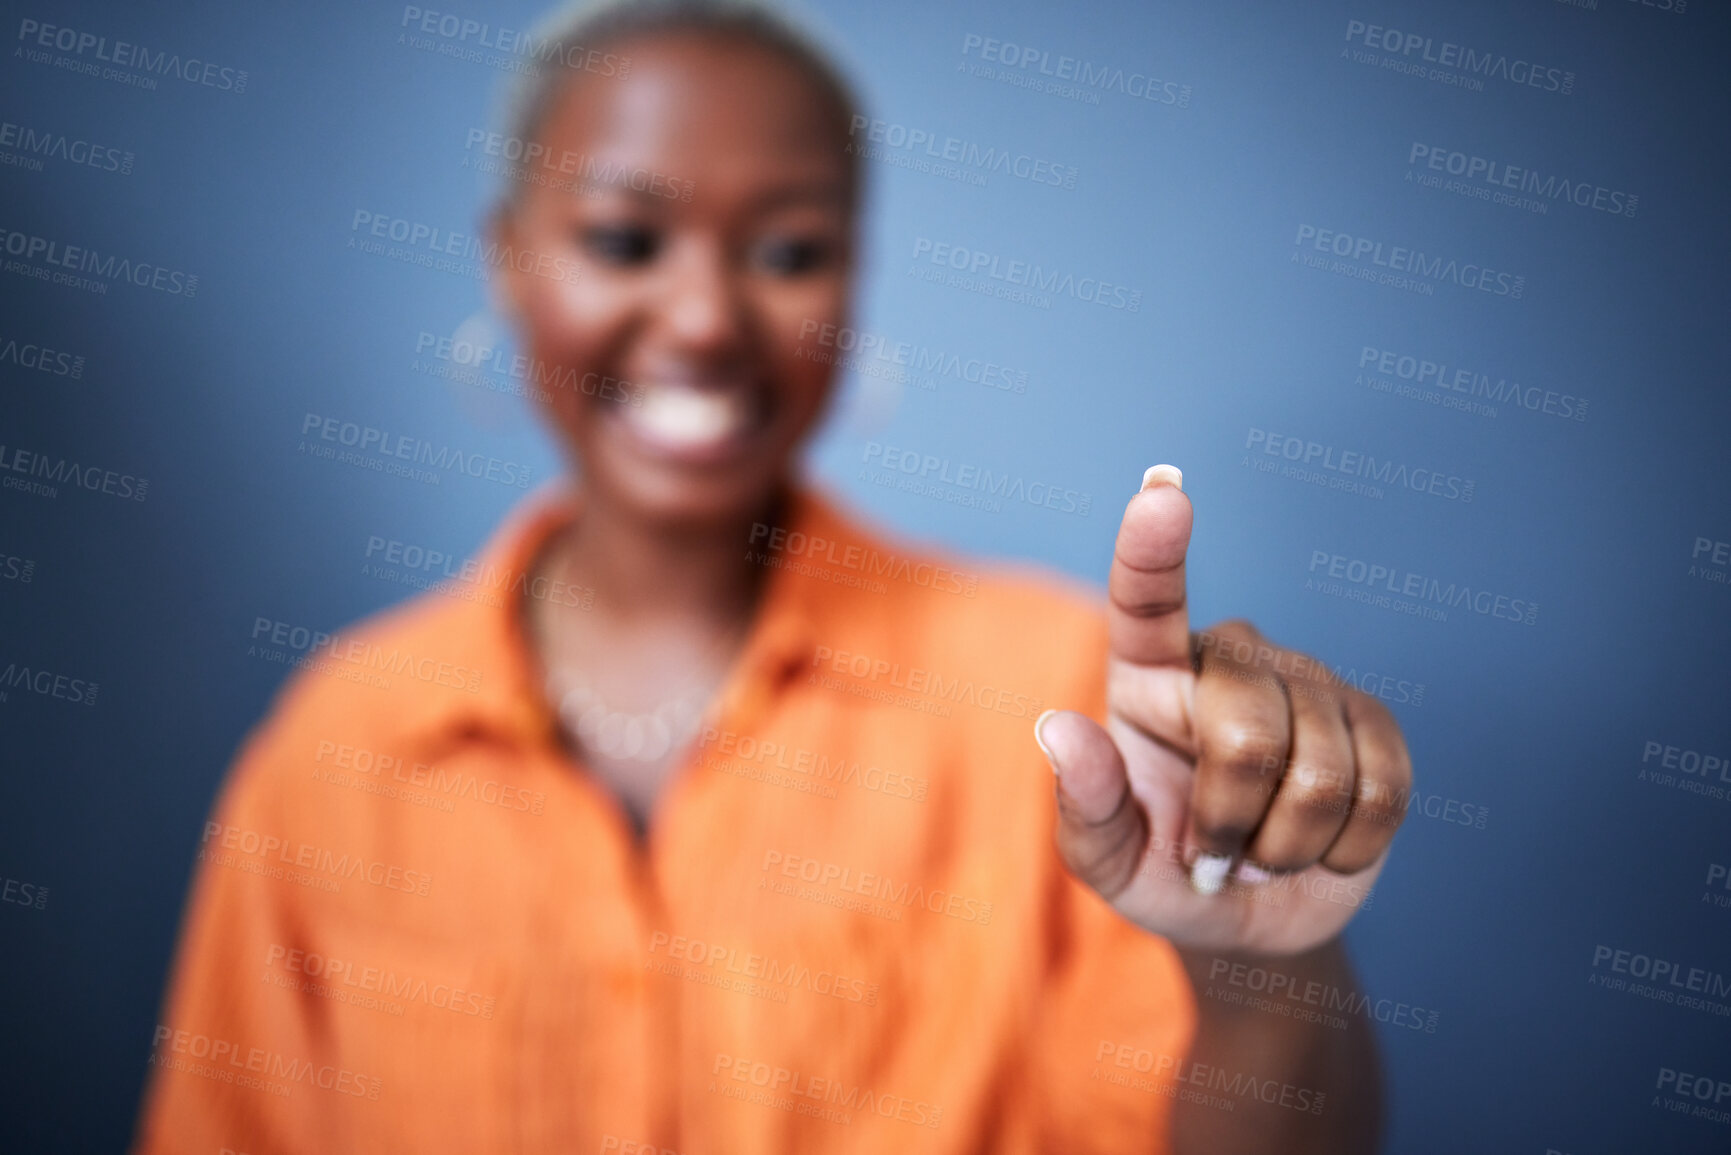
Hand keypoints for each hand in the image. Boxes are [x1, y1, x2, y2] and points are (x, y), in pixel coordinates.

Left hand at [1035, 466, 1412, 955]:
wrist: (1253, 914)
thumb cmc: (1165, 873)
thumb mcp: (1108, 863)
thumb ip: (1083, 807)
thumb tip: (1057, 729)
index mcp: (1145, 674)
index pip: (1146, 599)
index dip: (1153, 548)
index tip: (1162, 491)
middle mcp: (1228, 657)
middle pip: (1248, 737)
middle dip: (1232, 824)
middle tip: (1215, 857)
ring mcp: (1306, 680)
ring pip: (1323, 774)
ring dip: (1287, 847)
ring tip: (1261, 851)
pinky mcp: (1373, 719)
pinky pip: (1382, 791)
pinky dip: (1345, 849)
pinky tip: (1318, 846)